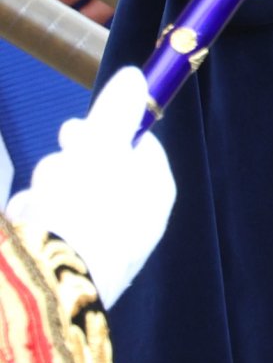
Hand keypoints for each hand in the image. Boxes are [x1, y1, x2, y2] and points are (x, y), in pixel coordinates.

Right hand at [7, 67, 174, 308]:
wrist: (54, 287)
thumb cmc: (85, 209)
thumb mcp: (101, 147)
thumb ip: (116, 111)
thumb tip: (136, 75)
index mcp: (154, 190)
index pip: (138, 145)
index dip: (104, 132)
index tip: (76, 131)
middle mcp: (135, 219)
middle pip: (96, 170)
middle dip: (64, 165)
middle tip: (56, 170)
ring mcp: (104, 246)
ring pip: (64, 197)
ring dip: (45, 194)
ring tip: (39, 208)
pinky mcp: (74, 267)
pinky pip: (50, 228)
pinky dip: (34, 222)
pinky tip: (28, 226)